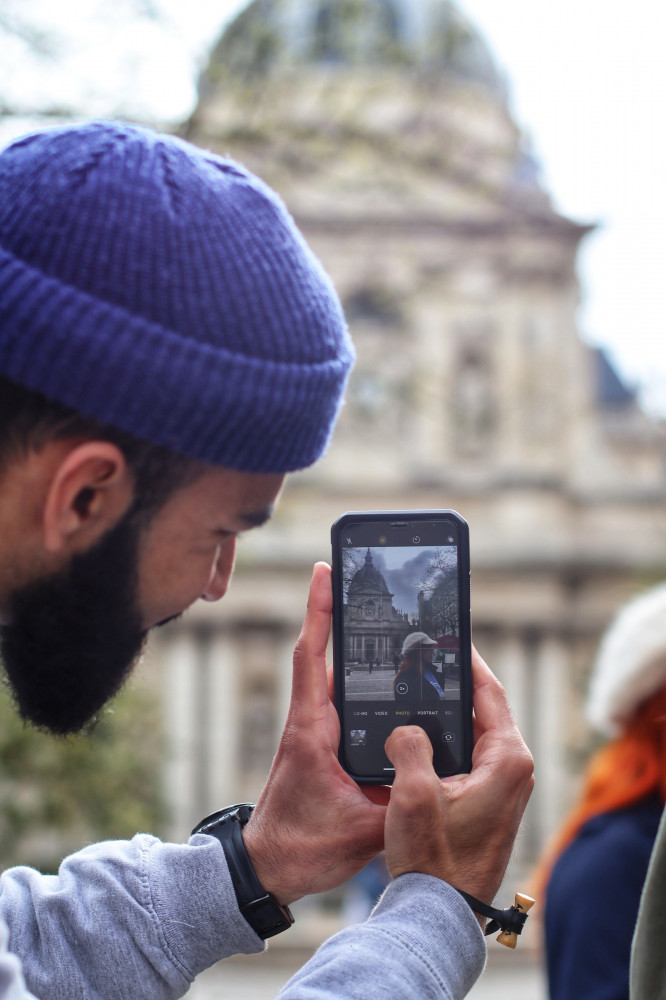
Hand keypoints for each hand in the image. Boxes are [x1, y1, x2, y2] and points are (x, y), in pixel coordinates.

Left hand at [242, 562, 387, 904]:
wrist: (267, 868)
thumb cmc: (302, 847)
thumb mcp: (361, 830)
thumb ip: (399, 802)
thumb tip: (435, 773)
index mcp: (312, 729)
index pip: (313, 656)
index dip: (319, 612)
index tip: (324, 572)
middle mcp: (310, 720)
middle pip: (323, 651)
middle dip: (338, 610)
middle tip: (360, 575)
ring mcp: (313, 729)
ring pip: (331, 673)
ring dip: (347, 640)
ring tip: (377, 608)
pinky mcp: (320, 742)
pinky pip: (338, 696)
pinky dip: (354, 673)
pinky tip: (381, 669)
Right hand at [384, 647, 533, 904]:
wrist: (439, 909)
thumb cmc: (434, 859)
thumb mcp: (415, 793)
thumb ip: (409, 744)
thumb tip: (404, 727)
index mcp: (508, 759)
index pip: (490, 691)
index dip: (467, 660)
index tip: (449, 637)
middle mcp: (513, 769)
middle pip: (482, 708)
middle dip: (452, 685)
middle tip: (424, 660)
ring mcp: (501, 785)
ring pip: (471, 732)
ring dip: (445, 715)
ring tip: (414, 690)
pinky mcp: (486, 799)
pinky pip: (465, 754)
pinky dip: (443, 740)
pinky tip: (414, 734)